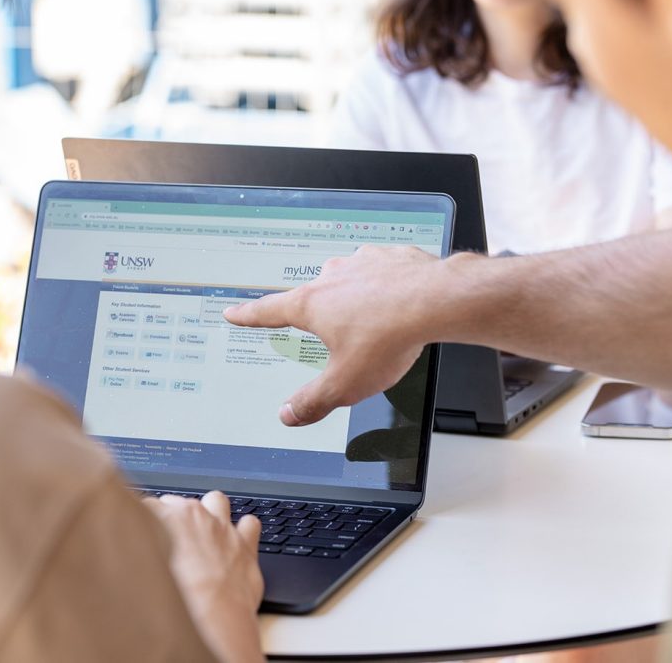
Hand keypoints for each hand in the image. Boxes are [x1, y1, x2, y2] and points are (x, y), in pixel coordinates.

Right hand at [146, 491, 263, 662]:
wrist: (212, 620)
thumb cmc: (177, 601)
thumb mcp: (140, 575)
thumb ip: (137, 555)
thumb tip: (129, 556)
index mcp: (168, 518)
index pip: (149, 505)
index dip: (145, 520)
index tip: (143, 531)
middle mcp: (197, 517)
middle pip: (180, 502)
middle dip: (173, 515)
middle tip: (168, 540)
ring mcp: (224, 528)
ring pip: (216, 500)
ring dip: (209, 510)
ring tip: (201, 530)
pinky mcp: (246, 545)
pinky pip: (249, 523)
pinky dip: (243, 529)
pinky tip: (236, 542)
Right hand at [224, 244, 444, 426]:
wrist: (435, 301)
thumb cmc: (388, 336)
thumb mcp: (344, 383)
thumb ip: (313, 401)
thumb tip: (289, 414)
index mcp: (312, 305)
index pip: (269, 311)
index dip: (249, 315)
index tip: (235, 312)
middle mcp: (333, 277)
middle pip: (314, 297)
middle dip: (322, 314)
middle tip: (333, 331)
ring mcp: (362, 262)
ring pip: (349, 281)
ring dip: (355, 297)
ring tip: (373, 320)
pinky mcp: (391, 256)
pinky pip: (381, 272)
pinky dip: (385, 286)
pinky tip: (398, 303)